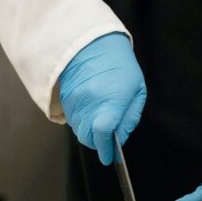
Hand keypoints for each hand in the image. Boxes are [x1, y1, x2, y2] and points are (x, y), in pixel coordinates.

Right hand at [60, 32, 146, 164]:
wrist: (92, 43)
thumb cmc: (119, 65)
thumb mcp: (137, 89)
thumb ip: (130, 117)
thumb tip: (121, 137)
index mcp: (111, 100)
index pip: (103, 133)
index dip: (106, 149)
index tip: (109, 157)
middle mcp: (89, 103)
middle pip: (88, 138)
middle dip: (99, 144)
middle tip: (108, 141)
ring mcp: (74, 102)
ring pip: (79, 131)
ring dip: (90, 134)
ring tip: (101, 125)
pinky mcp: (65, 99)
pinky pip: (73, 121)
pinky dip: (82, 124)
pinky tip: (91, 114)